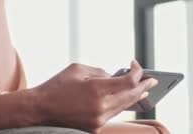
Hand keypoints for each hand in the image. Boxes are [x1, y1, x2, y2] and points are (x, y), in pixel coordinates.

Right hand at [28, 60, 157, 132]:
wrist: (40, 108)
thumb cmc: (56, 86)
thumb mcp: (77, 69)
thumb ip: (99, 72)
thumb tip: (115, 76)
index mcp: (96, 89)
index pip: (128, 81)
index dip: (137, 73)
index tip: (136, 66)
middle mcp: (100, 106)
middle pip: (131, 96)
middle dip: (143, 87)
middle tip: (153, 81)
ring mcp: (98, 119)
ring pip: (124, 107)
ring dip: (134, 98)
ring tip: (143, 91)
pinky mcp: (95, 127)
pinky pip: (112, 114)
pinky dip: (119, 105)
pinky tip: (124, 100)